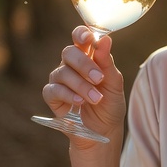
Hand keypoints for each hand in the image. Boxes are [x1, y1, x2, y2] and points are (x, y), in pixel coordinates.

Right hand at [42, 26, 125, 146]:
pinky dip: (68, 95)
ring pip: (62, 73)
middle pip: (68, 53)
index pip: (79, 38)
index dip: (80, 34)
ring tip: (96, 98)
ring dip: (81, 85)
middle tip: (99, 78)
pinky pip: (53, 90)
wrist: (104, 131)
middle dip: (84, 64)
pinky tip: (80, 102)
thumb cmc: (109, 104)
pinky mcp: (52, 97)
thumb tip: (105, 39)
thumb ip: (107, 63)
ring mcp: (60, 80)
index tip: (87, 39)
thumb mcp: (114, 84)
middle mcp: (71, 66)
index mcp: (88, 57)